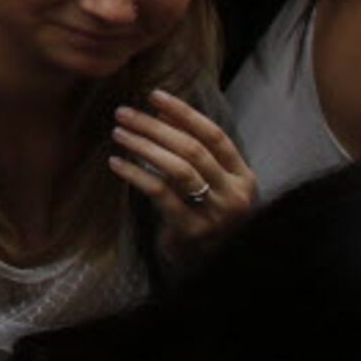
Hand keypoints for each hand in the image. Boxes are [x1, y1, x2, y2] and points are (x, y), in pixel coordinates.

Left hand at [111, 89, 257, 266]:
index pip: (215, 136)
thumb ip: (193, 149)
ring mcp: (216, 215)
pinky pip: (160, 194)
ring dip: (144, 146)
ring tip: (118, 133)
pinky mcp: (192, 231)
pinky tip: (116, 163)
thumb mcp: (209, 183)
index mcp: (244, 177)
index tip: (154, 94)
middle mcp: (235, 195)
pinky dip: (135, 174)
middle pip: (193, 150)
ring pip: (178, 169)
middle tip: (124, 112)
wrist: (207, 266)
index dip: (184, 113)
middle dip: (155, 127)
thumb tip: (161, 111)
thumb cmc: (204, 216)